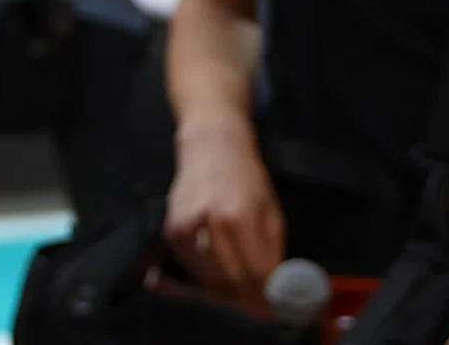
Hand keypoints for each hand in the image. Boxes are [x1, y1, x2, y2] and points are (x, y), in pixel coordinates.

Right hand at [163, 114, 285, 307]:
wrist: (212, 147)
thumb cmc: (246, 177)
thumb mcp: (270, 207)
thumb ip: (273, 246)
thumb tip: (275, 282)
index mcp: (243, 214)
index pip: (256, 269)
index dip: (265, 292)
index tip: (272, 301)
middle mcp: (213, 221)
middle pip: (232, 279)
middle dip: (247, 296)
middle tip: (256, 300)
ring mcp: (189, 226)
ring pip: (210, 278)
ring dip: (226, 290)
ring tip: (240, 287)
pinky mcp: (172, 230)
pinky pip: (191, 266)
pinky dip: (206, 275)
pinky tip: (218, 270)